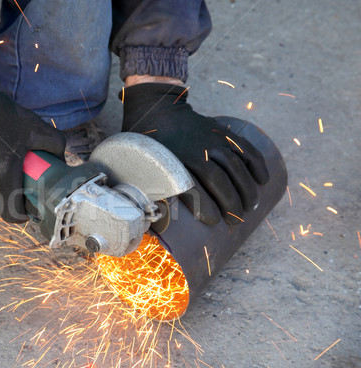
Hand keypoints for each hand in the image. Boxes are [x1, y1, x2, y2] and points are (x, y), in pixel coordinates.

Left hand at [121, 83, 268, 224]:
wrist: (158, 108)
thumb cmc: (147, 146)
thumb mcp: (140, 165)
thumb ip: (147, 190)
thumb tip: (150, 221)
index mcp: (170, 160)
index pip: (191, 186)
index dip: (204, 206)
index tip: (214, 221)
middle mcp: (194, 149)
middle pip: (218, 178)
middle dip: (231, 202)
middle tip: (236, 221)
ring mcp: (210, 139)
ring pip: (234, 164)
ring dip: (246, 187)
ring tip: (251, 207)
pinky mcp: (221, 132)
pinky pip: (243, 147)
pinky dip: (255, 163)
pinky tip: (263, 180)